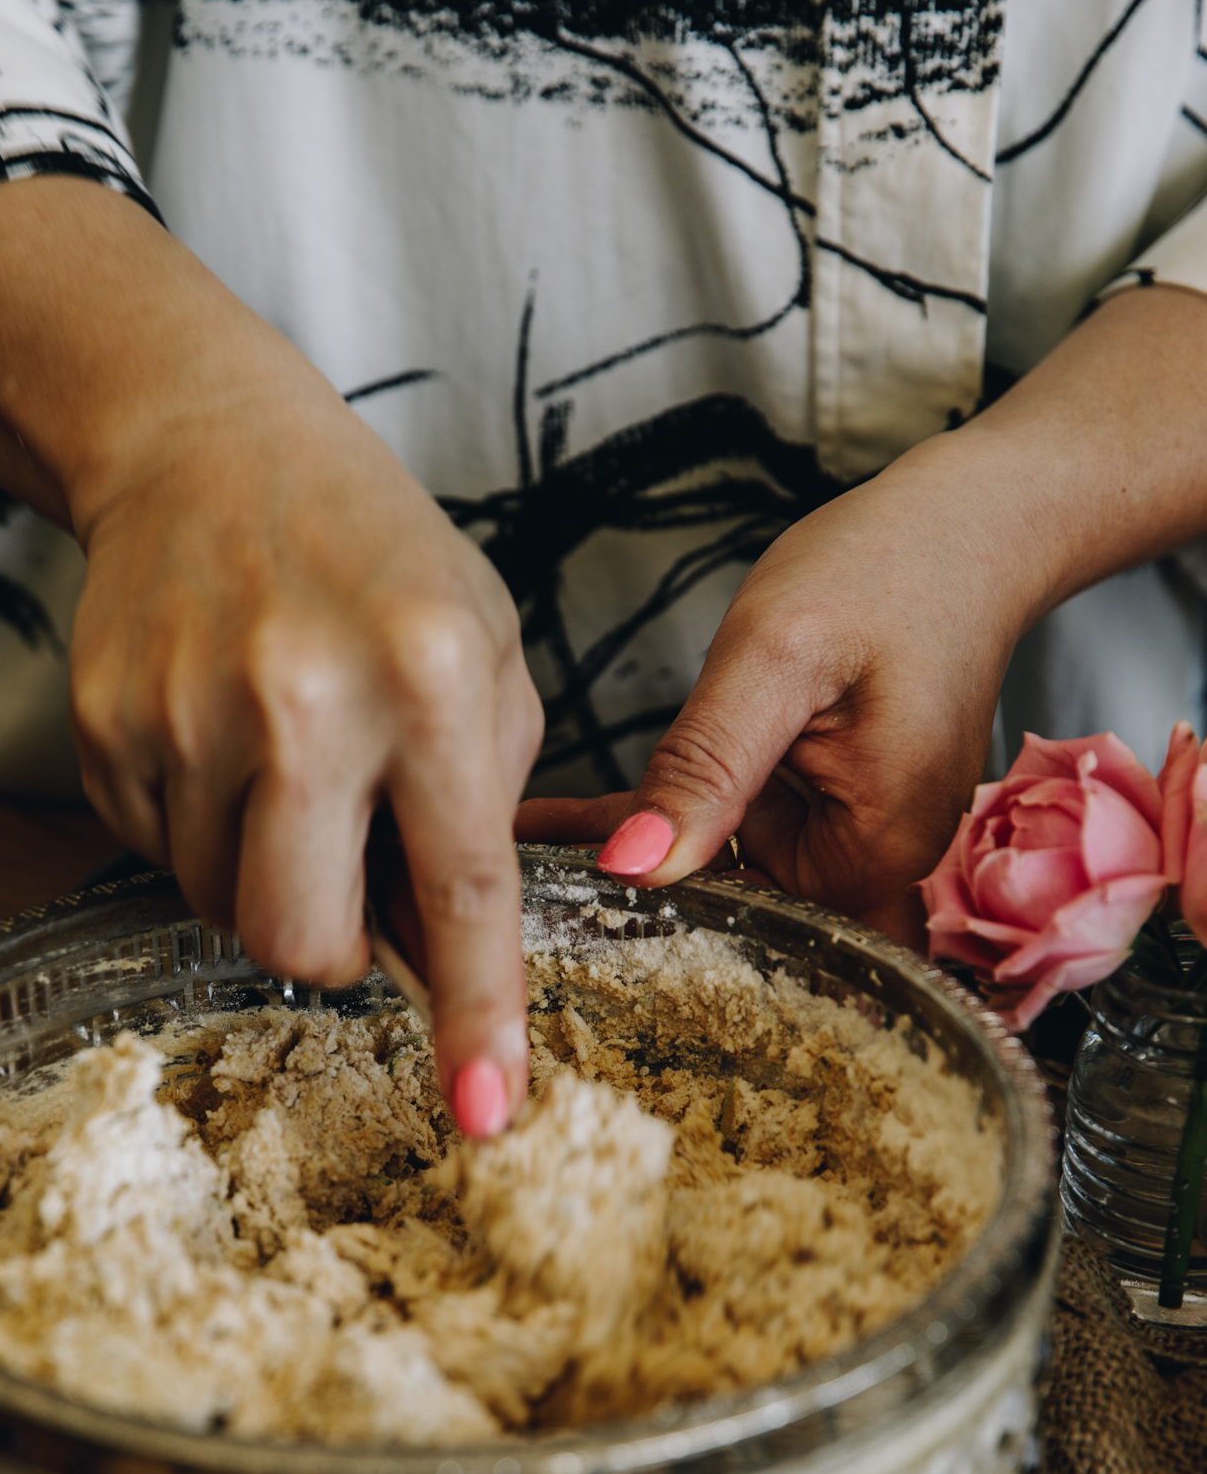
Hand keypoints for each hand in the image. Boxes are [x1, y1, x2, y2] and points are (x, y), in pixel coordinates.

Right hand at [0, 179, 541, 1129]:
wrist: (208, 446)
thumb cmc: (374, 558)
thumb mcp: (485, 645)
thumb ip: (486, 800)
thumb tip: (447, 956)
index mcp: (430, 674)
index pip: (462, 888)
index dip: (477, 1013)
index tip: (484, 1112)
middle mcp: (302, 699)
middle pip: (303, 941)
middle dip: (337, 950)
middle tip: (355, 883)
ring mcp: (184, 716)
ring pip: (225, 912)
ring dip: (269, 880)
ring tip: (290, 774)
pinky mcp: (103, 730)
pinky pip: (161, 860)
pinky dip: (206, 835)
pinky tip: (226, 744)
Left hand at [520, 285, 1206, 945]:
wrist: (974, 523)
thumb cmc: (896, 569)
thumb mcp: (778, 659)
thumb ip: (707, 766)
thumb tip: (636, 867)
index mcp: (872, 854)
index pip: (754, 945)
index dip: (656, 951)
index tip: (552, 944)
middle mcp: (870, 867)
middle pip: (734, 922)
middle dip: (628, 915)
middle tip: (498, 902)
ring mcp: (850, 840)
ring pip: (721, 876)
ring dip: (633, 864)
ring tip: (507, 860)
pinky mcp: (826, 808)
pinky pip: (730, 830)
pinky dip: (658, 821)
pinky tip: (561, 818)